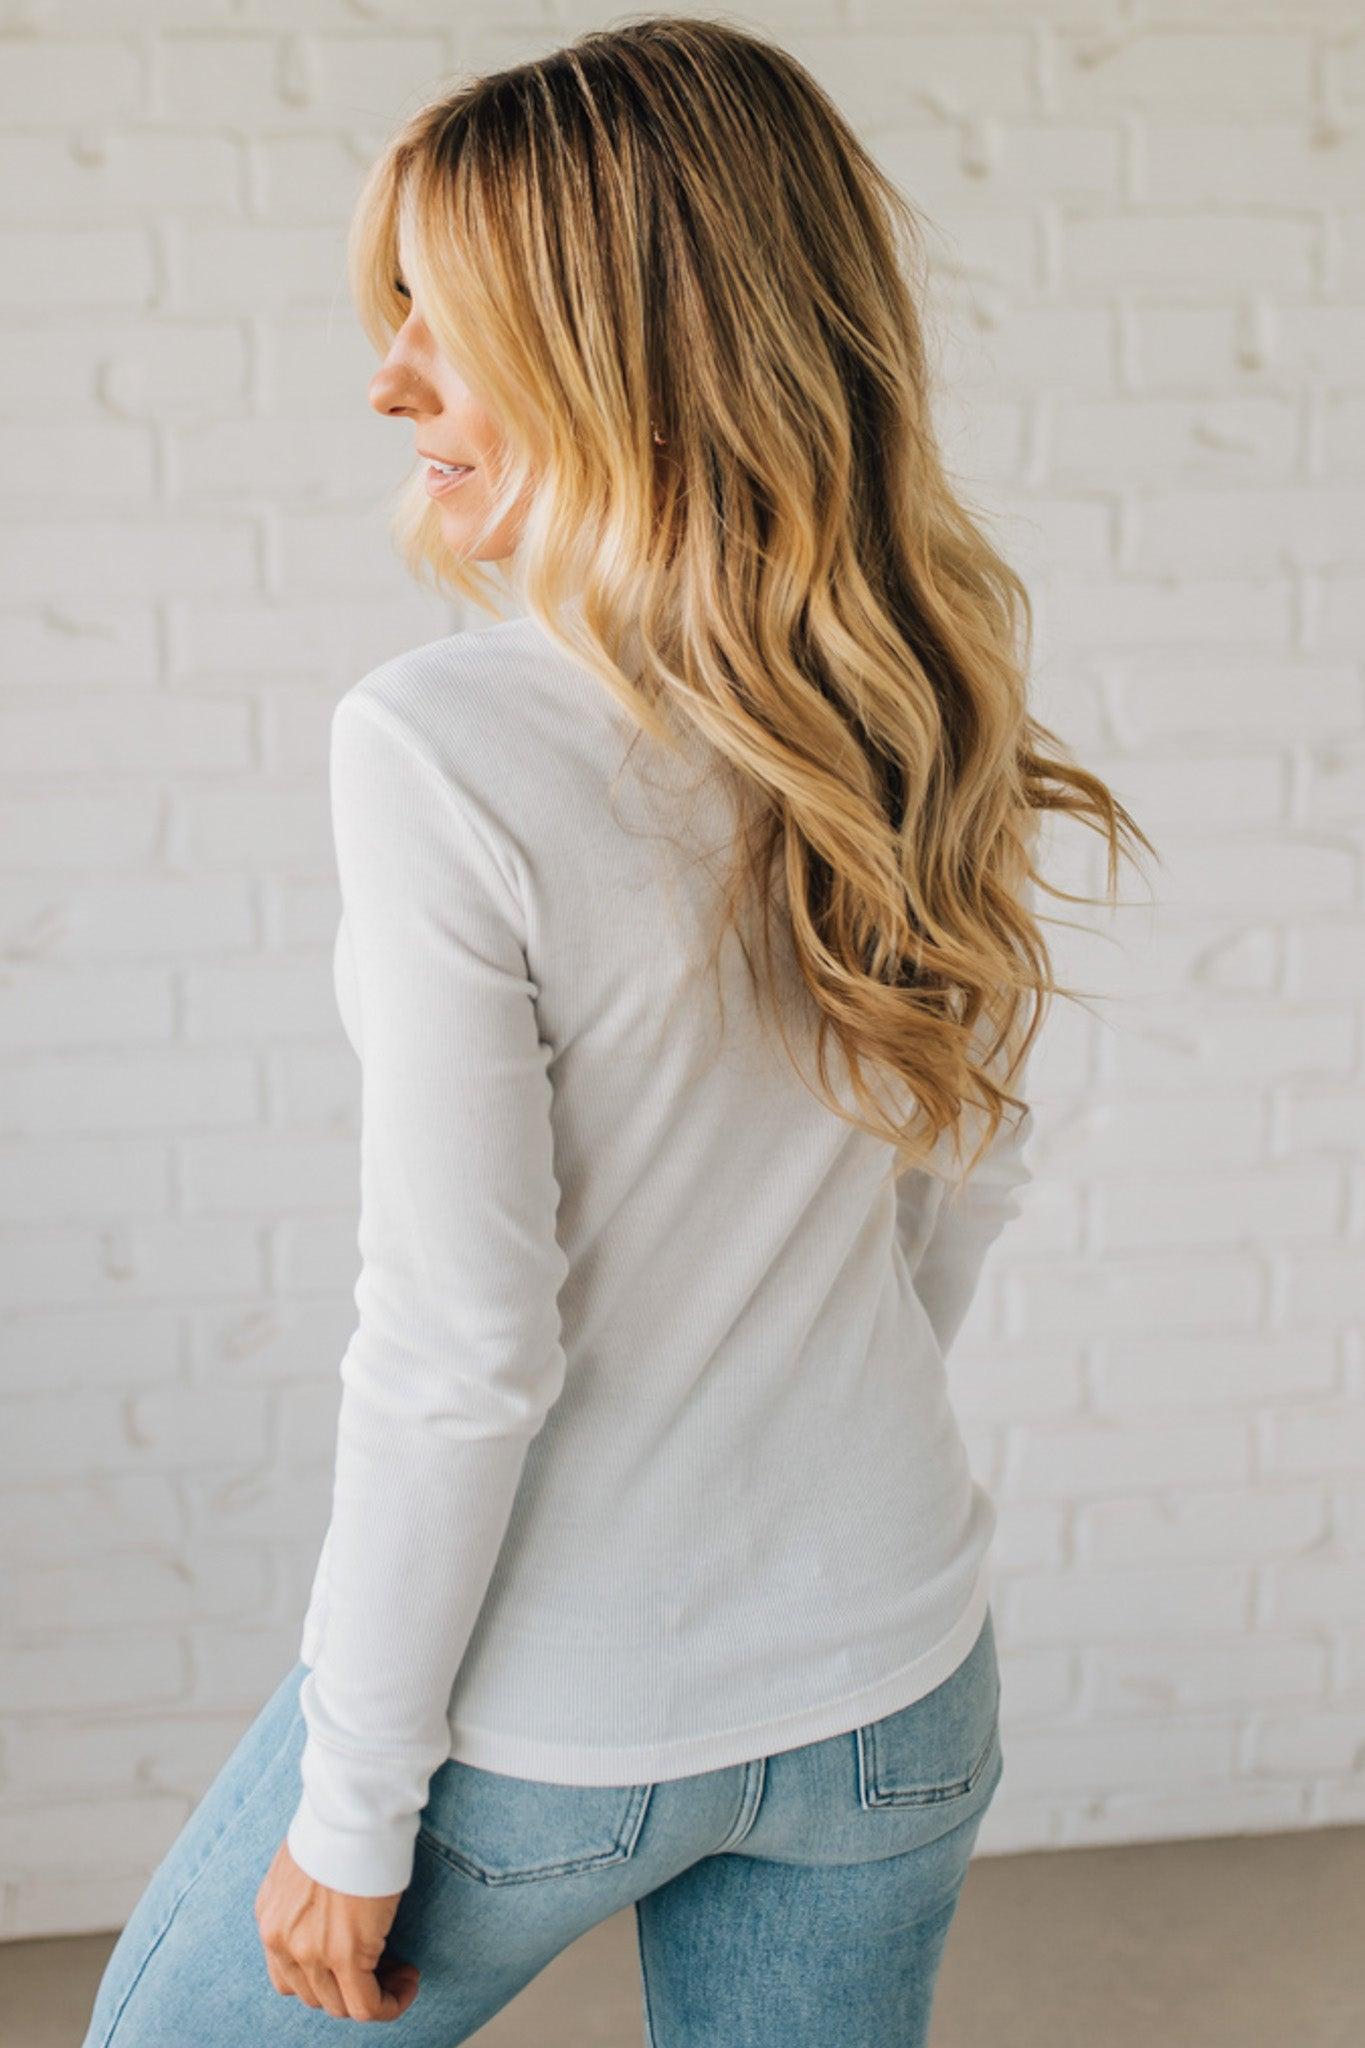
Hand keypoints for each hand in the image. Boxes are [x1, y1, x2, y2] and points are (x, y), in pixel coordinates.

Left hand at [255, 1837, 420, 2022]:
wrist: (353, 1805)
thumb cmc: (341, 1820)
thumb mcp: (306, 1862)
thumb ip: (308, 1897)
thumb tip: (333, 1909)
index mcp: (270, 1917)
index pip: (288, 1975)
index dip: (326, 1976)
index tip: (358, 1958)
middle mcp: (281, 1941)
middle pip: (313, 1994)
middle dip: (349, 1986)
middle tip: (384, 1965)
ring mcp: (310, 1952)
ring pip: (340, 2005)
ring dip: (372, 1995)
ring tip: (400, 1971)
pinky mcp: (346, 1955)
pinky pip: (366, 2006)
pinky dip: (390, 2003)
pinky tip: (409, 1980)